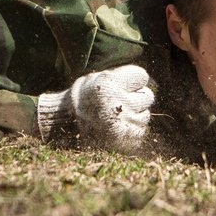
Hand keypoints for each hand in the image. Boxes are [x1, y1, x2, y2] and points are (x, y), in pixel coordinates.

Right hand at [38, 65, 153, 150]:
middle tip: (119, 102)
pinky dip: (132, 130)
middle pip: (148, 96)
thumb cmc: (83, 98)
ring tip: (116, 116)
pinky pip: (141, 131)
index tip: (124, 84)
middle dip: (136, 98)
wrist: (65, 125)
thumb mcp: (96, 78)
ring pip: (146, 115)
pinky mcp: (126, 140)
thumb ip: (121, 76)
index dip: (134, 80)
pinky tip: (117, 128)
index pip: (142, 76)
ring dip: (134, 115)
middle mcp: (118, 103)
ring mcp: (124, 123)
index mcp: (109, 84)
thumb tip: (149, 81)